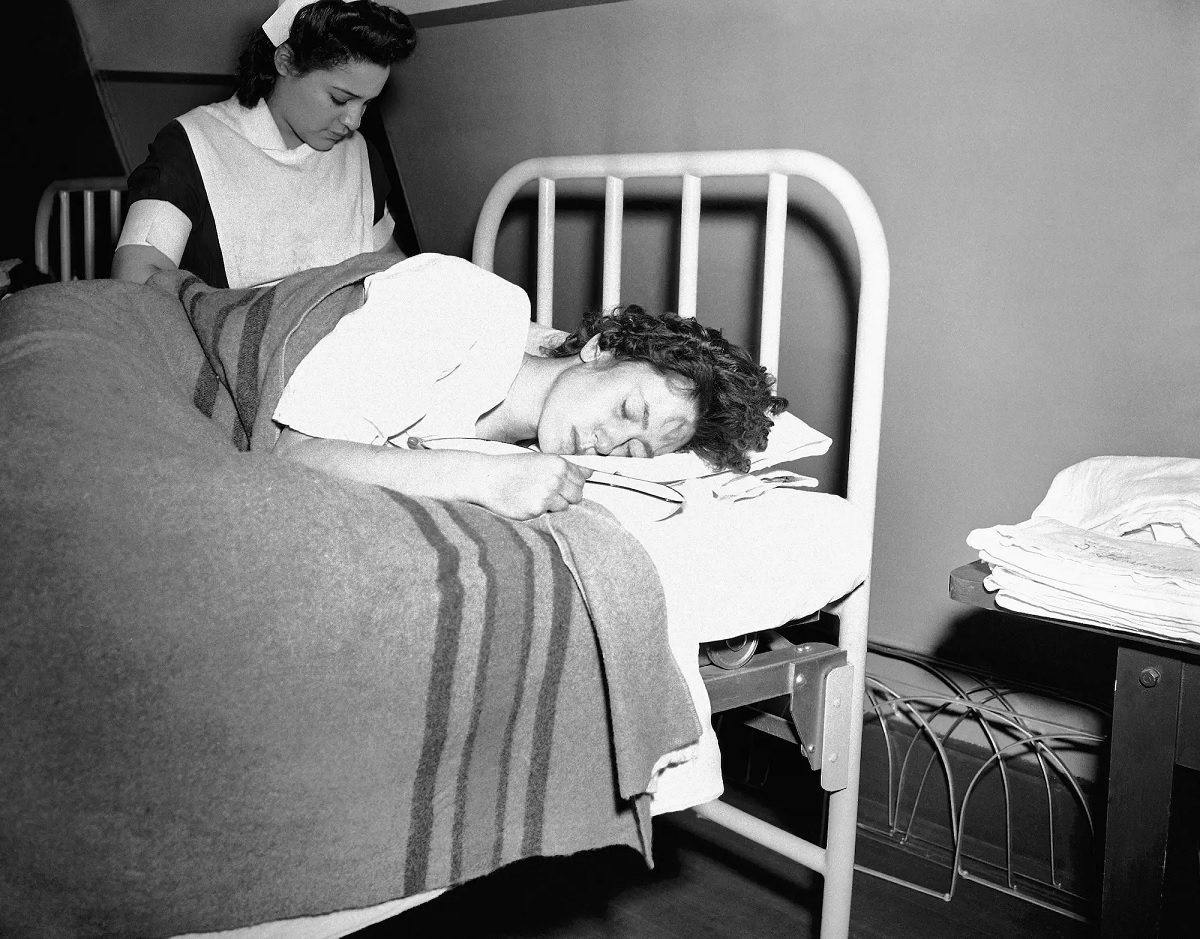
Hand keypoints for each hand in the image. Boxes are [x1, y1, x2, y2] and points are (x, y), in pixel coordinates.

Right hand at [475, 453, 592, 519]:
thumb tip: (589, 471)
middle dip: (566, 495)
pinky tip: (528, 501)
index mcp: (558, 463)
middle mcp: (555, 478)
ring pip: (565, 507)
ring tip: (536, 496)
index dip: (572, 482)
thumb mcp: (539, 459)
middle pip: (577, 494)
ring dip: (554, 505)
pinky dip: (541, 511)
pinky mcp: (537, 509)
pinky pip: (549, 515)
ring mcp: (547, 495)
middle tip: (549, 492)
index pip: (581, 478)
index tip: (564, 484)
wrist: (487, 478)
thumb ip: (564, 467)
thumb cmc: (510, 468)